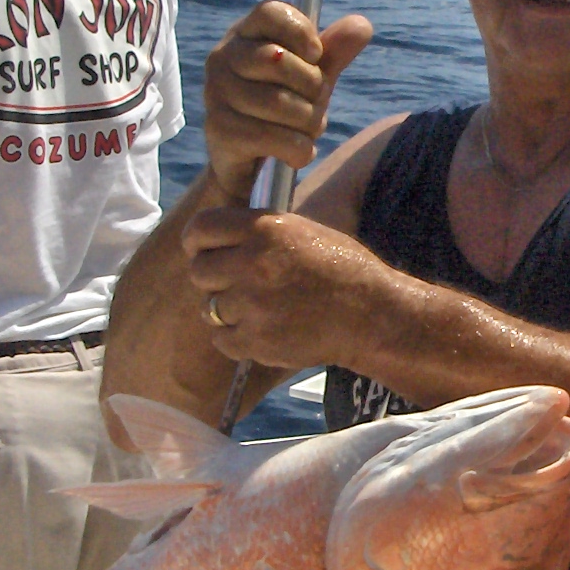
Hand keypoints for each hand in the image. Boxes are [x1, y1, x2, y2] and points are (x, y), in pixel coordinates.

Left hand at [184, 206, 398, 369]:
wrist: (372, 315)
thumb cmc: (343, 269)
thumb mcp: (303, 231)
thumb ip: (260, 231)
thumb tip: (221, 238)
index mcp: (265, 229)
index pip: (201, 228)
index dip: (196, 240)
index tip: (200, 249)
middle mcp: (253, 263)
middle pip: (199, 270)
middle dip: (213, 278)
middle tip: (235, 284)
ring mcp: (252, 304)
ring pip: (209, 307)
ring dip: (227, 310)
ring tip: (258, 309)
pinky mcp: (256, 340)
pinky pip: (222, 340)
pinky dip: (236, 339)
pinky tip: (262, 330)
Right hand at [202, 2, 372, 201]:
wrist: (248, 165)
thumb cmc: (282, 110)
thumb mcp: (311, 78)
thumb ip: (334, 52)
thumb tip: (362, 25)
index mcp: (245, 35)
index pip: (270, 11)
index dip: (301, 32)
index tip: (316, 55)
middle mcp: (222, 58)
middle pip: (278, 59)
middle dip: (312, 87)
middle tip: (314, 103)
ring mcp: (216, 93)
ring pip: (278, 102)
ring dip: (309, 122)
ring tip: (307, 131)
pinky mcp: (219, 130)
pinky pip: (272, 137)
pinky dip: (298, 149)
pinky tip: (299, 152)